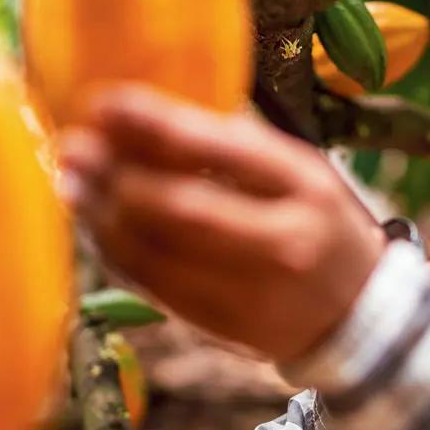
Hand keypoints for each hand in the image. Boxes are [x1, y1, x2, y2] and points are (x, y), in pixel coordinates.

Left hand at [58, 85, 385, 362]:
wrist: (357, 315)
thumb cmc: (319, 222)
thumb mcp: (300, 171)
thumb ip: (235, 145)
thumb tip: (141, 116)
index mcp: (305, 186)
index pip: (219, 149)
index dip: (153, 123)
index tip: (102, 101)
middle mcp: (281, 242)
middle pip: (180, 209)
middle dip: (116, 175)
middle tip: (73, 146)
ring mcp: (251, 293)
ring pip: (157, 254)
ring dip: (102, 216)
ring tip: (71, 182)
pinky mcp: (223, 328)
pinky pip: (152, 287)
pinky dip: (116, 253)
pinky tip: (95, 226)